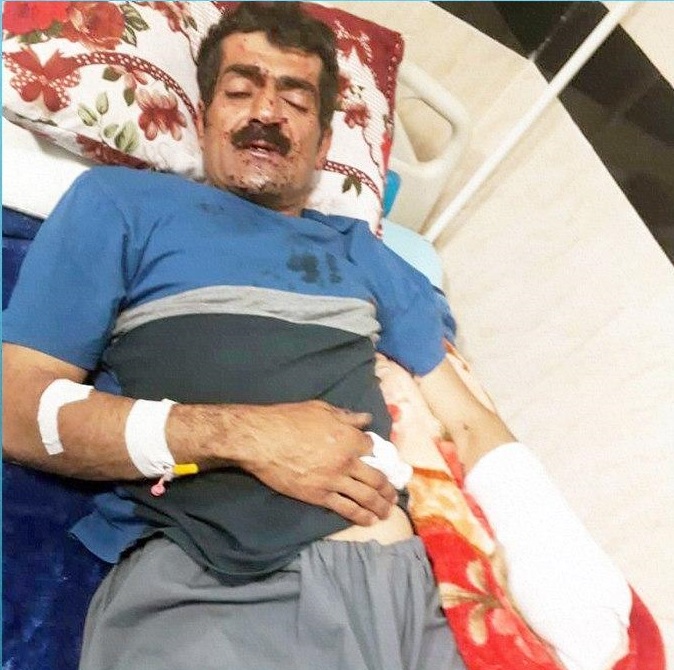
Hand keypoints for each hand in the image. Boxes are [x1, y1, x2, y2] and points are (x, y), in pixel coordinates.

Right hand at [233, 400, 397, 525]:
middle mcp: (347, 461)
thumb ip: (346, 416)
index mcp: (349, 437)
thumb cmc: (288, 419)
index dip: (377, 454)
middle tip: (394, 495)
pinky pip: (347, 509)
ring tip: (387, 511)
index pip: (372, 448)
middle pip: (377, 478)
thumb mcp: (320, 409)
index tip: (379, 460)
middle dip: (388, 488)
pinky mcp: (320, 496)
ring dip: (380, 506)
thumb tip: (365, 419)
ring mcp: (334, 481)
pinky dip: (361, 516)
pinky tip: (369, 520)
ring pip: (366, 497)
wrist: (262, 440)